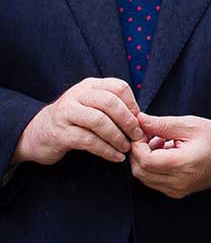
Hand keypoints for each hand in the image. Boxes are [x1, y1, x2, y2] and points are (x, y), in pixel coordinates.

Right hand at [12, 78, 143, 165]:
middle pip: (110, 102)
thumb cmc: (73, 121)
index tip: (141, 121)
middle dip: (128, 121)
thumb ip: (112, 107)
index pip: (119, 87)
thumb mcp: (91, 106)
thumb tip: (142, 119)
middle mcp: (77, 95)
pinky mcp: (59, 133)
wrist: (36, 134)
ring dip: (117, 137)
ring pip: (99, 121)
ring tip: (126, 148)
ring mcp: (66, 113)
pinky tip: (115, 157)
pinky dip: (106, 150)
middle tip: (138, 136)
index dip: (133, 105)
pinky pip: (88, 141)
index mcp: (90, 86)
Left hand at [127, 114, 210, 197]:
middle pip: (140, 171)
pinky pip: (153, 182)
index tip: (142, 132)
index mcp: (183, 164)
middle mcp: (178, 182)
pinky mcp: (177, 193)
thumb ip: (162, 124)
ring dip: (145, 160)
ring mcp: (177, 190)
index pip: (145, 160)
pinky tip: (165, 155)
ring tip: (160, 144)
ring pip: (144, 178)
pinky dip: (153, 168)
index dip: (138, 145)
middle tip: (150, 136)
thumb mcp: (191, 125)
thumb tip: (139, 120)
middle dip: (139, 152)